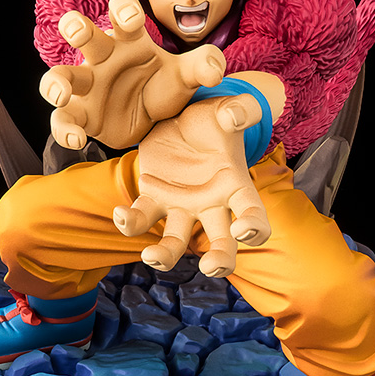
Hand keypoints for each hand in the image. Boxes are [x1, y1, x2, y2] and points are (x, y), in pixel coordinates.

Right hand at [39, 0, 225, 149]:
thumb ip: (202, 66)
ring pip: (62, 77)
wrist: (153, 121)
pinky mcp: (82, 115)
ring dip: (55, 82)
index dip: (123, 10)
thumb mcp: (185, 77)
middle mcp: (102, 58)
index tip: (131, 18)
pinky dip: (65, 129)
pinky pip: (64, 120)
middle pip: (83, 36)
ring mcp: (88, 87)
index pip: (121, 13)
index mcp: (129, 40)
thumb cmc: (162, 86)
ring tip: (60, 94)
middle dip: (76, 27)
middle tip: (76, 29)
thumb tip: (216, 69)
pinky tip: (77, 139)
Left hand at [112, 93, 270, 277]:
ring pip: (175, 243)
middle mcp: (211, 205)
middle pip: (222, 243)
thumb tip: (237, 116)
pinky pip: (141, 218)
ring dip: (165, 256)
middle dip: (220, 260)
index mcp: (235, 185)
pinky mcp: (153, 200)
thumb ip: (240, 109)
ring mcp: (181, 207)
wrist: (179, 116)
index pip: (253, 214)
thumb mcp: (226, 108)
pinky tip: (120, 213)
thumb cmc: (212, 117)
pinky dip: (130, 221)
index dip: (254, 229)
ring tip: (151, 256)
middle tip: (210, 267)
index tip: (242, 231)